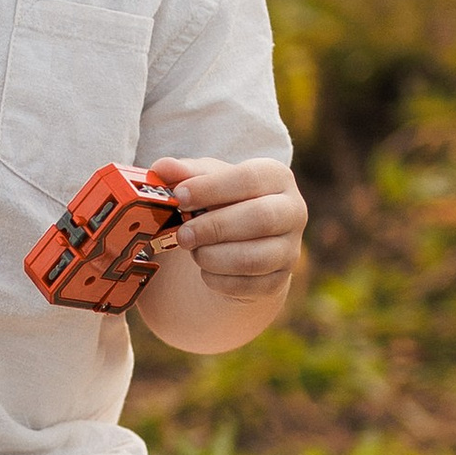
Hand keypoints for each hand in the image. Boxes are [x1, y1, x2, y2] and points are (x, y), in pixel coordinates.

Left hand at [148, 156, 305, 293]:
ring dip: (214, 257)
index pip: (249, 178)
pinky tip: (205, 270)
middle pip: (261, 218)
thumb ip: (184, 173)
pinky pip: (248, 287)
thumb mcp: (203, 180)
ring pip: (255, 258)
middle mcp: (292, 211)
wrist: (237, 241)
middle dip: (214, 227)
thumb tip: (163, 167)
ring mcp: (289, 250)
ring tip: (193, 251)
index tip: (180, 196)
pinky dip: (218, 280)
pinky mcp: (278, 281)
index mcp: (276, 177)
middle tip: (182, 234)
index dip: (212, 188)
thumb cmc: (220, 201)